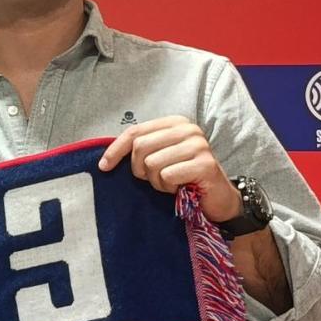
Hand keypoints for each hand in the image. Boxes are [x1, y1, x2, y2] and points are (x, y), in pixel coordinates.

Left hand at [99, 116, 241, 222]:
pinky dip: (169, 187)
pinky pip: (167, 176)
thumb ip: (140, 150)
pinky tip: (181, 188)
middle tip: (154, 179)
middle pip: (141, 147)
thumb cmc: (183, 177)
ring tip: (171, 183)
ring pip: (152, 163)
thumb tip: (106, 158)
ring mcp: (199, 145)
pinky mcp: (205, 164)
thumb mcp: (159, 158)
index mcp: (175, 122)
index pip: (135, 131)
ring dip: (156, 181)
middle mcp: (188, 129)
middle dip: (140, 169)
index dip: (115, 150)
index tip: (103, 167)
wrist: (217, 198)